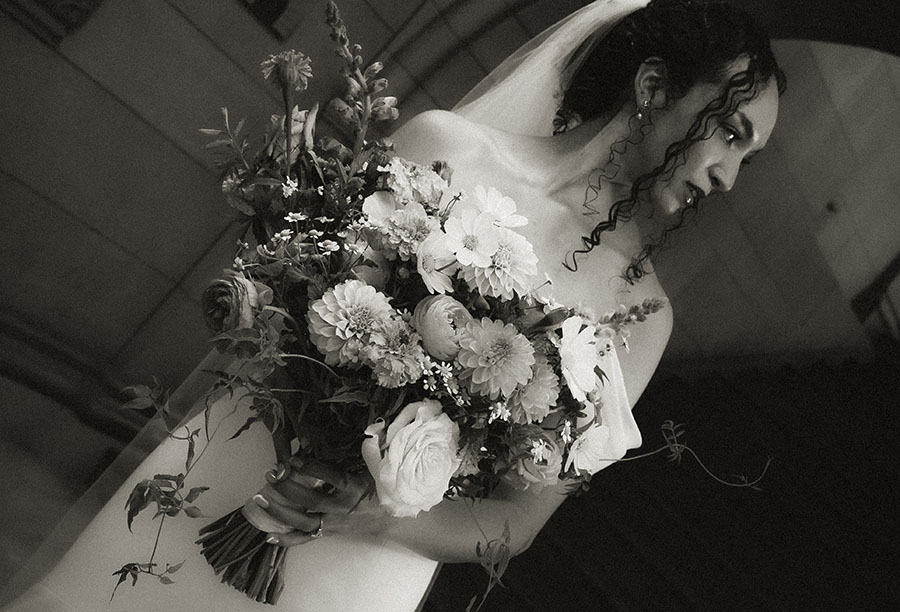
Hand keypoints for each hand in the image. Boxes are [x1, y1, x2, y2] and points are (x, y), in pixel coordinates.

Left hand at [245, 457, 387, 546]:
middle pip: (312, 500)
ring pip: (303, 521)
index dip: (311, 468)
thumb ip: (356, 450)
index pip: (331, 477)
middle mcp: (343, 508)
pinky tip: (268, 535)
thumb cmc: (377, 484)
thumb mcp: (371, 465)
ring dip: (279, 511)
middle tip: (271, 474)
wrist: (388, 514)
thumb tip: (334, 433)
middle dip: (288, 488)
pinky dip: (287, 539)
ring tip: (259, 499)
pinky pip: (306, 539)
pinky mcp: (328, 533)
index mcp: (356, 488)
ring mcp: (334, 523)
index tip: (293, 458)